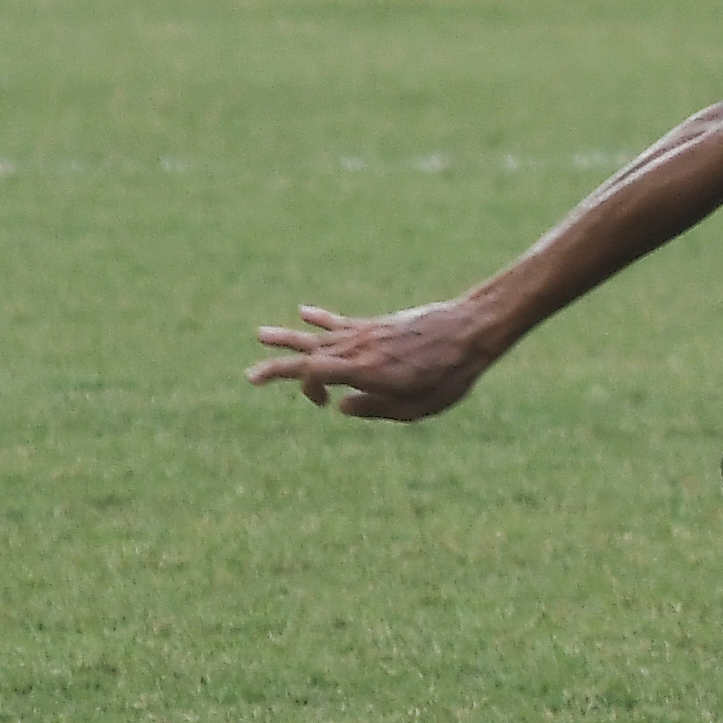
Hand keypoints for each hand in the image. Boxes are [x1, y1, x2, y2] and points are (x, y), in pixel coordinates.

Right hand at [247, 298, 501, 420]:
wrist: (472, 329)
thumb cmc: (451, 374)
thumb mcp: (419, 407)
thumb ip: (377, 410)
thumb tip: (342, 406)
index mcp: (365, 371)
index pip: (314, 374)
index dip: (306, 388)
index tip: (321, 403)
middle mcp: (360, 349)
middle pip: (309, 356)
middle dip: (278, 367)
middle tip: (250, 376)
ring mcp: (368, 334)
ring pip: (320, 336)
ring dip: (289, 338)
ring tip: (260, 335)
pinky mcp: (379, 325)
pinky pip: (343, 322)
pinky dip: (321, 319)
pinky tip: (303, 312)